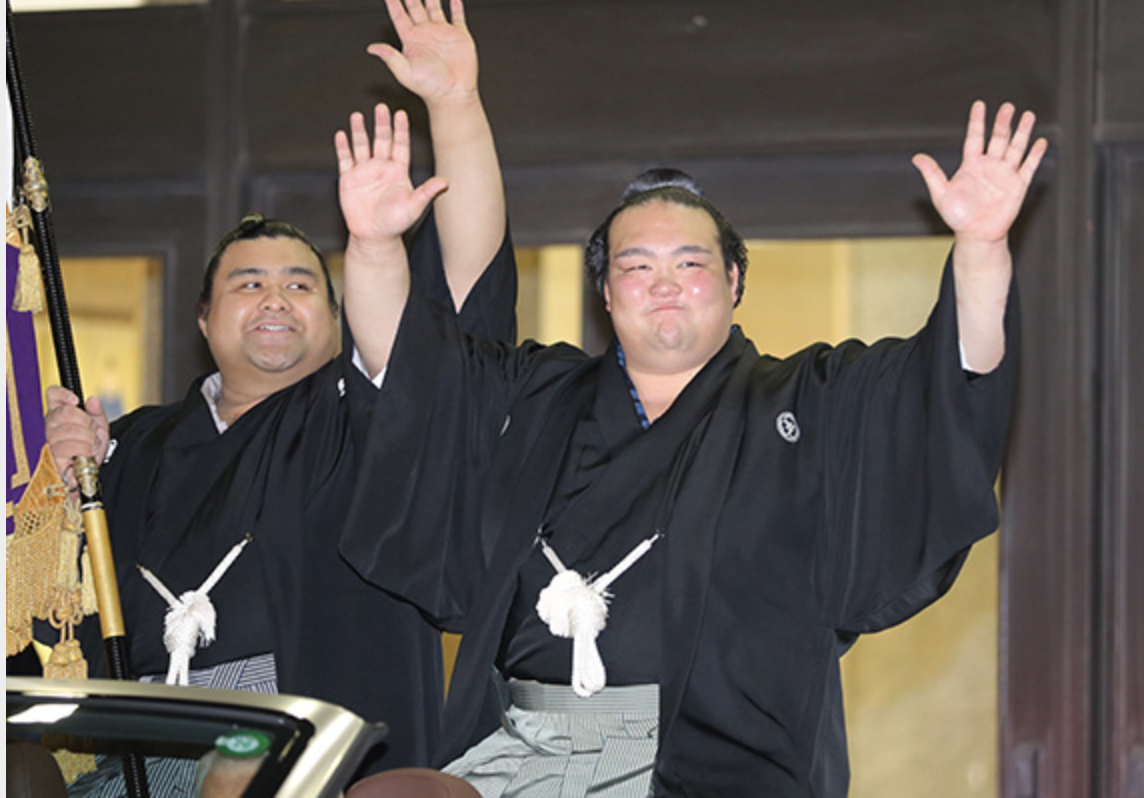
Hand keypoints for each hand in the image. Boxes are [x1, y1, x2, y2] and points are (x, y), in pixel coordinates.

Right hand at [43, 385, 109, 489]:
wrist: (92, 468)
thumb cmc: (91, 445)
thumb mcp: (99, 426)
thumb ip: (97, 412)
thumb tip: (92, 401)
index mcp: (60, 413)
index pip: (52, 395)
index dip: (62, 394)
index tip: (76, 401)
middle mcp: (51, 426)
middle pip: (63, 413)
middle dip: (85, 422)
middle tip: (93, 432)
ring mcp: (49, 442)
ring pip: (66, 431)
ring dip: (87, 439)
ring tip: (93, 446)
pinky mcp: (51, 458)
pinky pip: (65, 450)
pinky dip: (81, 451)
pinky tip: (86, 455)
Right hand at [335, 104, 447, 243]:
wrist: (374, 236)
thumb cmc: (396, 223)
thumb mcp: (414, 206)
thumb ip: (427, 192)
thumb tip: (445, 182)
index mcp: (398, 171)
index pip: (400, 145)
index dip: (400, 130)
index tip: (401, 113)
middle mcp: (381, 168)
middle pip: (381, 141)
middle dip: (381, 124)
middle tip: (381, 107)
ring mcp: (364, 172)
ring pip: (361, 146)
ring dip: (359, 131)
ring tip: (357, 116)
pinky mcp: (349, 179)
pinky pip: (345, 159)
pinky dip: (343, 147)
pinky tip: (341, 135)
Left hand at [370, 0, 476, 104]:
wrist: (454, 94)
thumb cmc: (429, 88)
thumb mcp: (405, 72)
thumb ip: (389, 57)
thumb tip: (371, 48)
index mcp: (411, 39)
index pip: (399, 14)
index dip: (393, 1)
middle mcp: (425, 33)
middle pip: (415, 5)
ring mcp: (442, 33)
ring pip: (434, 6)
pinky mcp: (459, 36)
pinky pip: (457, 15)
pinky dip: (455, 4)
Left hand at [912, 100, 1047, 245]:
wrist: (976, 235)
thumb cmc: (957, 217)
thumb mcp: (941, 194)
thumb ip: (932, 174)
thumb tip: (916, 158)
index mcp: (971, 165)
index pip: (975, 137)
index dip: (977, 122)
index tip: (980, 105)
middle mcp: (989, 166)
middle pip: (998, 139)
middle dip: (1003, 123)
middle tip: (1007, 107)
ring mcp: (1005, 174)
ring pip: (1015, 148)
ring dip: (1022, 132)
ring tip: (1028, 116)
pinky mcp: (1018, 185)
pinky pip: (1028, 167)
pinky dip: (1035, 155)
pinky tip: (1041, 142)